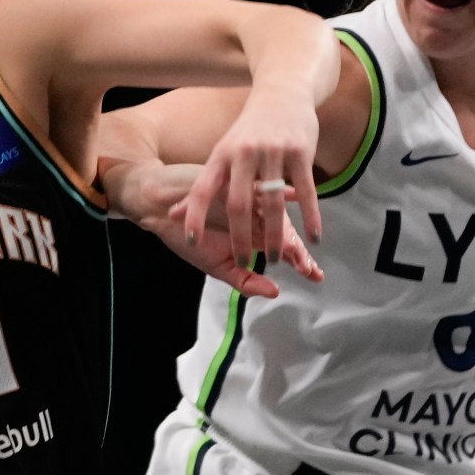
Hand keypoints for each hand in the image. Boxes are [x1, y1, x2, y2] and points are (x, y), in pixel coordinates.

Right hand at [125, 163, 319, 297]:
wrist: (159, 211)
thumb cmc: (187, 238)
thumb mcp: (217, 266)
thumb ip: (245, 281)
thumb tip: (275, 292)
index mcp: (254, 236)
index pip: (283, 248)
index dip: (300, 261)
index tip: (315, 275)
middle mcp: (256, 218)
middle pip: (285, 232)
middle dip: (299, 251)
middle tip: (311, 268)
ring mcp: (248, 201)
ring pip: (277, 214)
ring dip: (288, 230)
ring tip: (297, 249)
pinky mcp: (236, 182)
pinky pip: (260, 186)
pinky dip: (275, 191)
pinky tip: (291, 197)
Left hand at [179, 86, 323, 269]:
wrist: (283, 91)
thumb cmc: (250, 129)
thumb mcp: (223, 151)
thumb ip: (204, 184)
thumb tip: (173, 214)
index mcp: (222, 154)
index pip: (202, 189)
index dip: (195, 216)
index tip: (191, 242)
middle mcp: (245, 153)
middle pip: (239, 204)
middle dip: (241, 237)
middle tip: (245, 262)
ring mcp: (274, 152)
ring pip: (274, 203)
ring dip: (274, 235)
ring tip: (276, 258)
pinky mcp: (301, 152)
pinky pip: (307, 192)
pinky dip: (310, 217)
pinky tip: (314, 238)